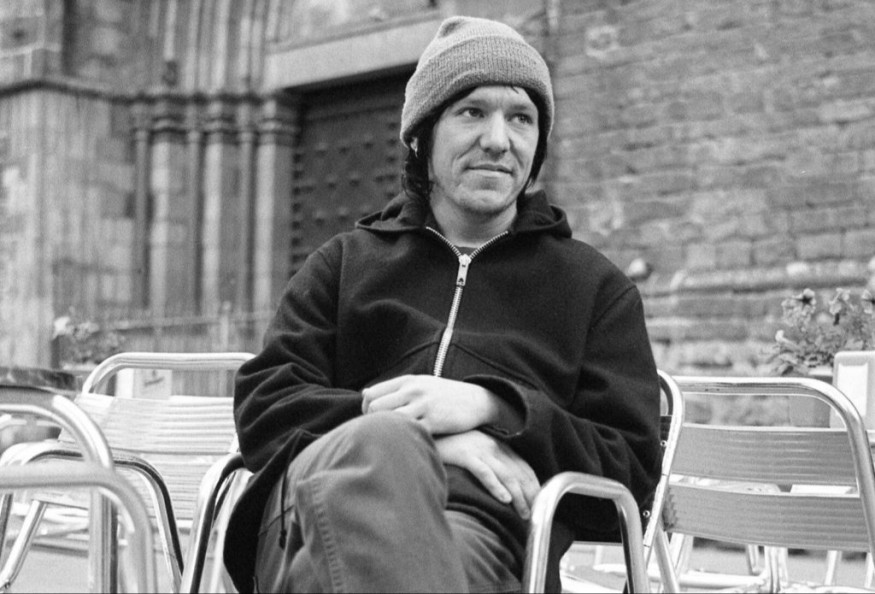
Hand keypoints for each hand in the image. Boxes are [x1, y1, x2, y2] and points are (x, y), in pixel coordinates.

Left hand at [361, 375, 498, 434]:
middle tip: (380, 434)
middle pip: (374, 407)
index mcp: (407, 381)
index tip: (373, 421)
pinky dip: (405, 439)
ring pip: (388, 418)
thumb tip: (364, 393)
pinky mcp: (434, 420)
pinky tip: (407, 444)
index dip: (365, 411)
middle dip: (371, 423)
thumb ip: (394, 389)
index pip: (370, 394)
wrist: (477, 400)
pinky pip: (410, 431)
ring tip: (391, 440)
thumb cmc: (444, 395)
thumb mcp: (421, 384)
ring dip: (386, 432)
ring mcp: (423, 404)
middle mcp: (412, 390)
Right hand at [434, 430, 539, 519]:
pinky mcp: (465, 454)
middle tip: (533, 513)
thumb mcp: (471, 451)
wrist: (422, 432)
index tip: (538, 502)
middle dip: (529, 494)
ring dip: (518, 495)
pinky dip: (496, 486)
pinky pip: (484, 472)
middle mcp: (491, 445)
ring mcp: (478, 449)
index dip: (532, 485)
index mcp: (495, 444)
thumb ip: (486, 462)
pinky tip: (504, 499)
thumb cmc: (446, 446)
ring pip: (506, 474)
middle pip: (518, 471)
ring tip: (523, 512)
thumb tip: (501, 484)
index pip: (522, 466)